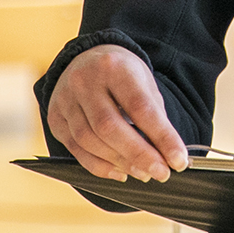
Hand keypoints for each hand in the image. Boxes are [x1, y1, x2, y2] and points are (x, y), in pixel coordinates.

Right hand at [46, 44, 190, 182]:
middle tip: (161, 173)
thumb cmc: (122, 75)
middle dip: (139, 155)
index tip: (179, 159)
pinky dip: (99, 166)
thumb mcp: (143, 82)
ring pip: (90, 141)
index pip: (140, 106)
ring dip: (120, 163)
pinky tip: (119, 172)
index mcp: (114, 67)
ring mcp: (66, 99)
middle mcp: (85, 81)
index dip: (161, 136)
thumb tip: (169, 155)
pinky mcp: (55, 118)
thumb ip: (154, 116)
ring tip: (143, 173)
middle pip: (110, 127)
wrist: (87, 59)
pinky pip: (76, 149)